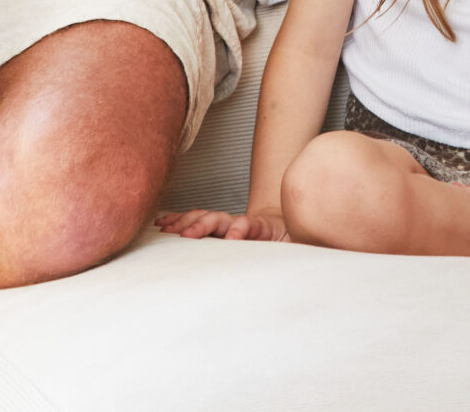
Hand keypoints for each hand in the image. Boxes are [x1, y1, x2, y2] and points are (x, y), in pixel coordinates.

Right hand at [154, 207, 290, 242]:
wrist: (281, 227)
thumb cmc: (288, 241)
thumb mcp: (296, 245)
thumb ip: (295, 247)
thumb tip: (307, 252)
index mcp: (261, 227)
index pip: (247, 224)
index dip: (238, 230)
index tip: (231, 240)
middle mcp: (238, 223)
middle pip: (218, 218)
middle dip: (201, 225)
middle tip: (185, 237)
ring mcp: (225, 223)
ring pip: (203, 217)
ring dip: (184, 222)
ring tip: (165, 230)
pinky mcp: (215, 227)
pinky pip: (194, 221)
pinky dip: (177, 221)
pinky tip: (161, 224)